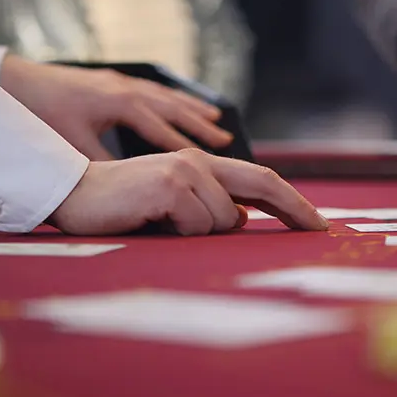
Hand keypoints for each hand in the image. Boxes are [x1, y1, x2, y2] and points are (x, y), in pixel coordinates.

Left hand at [0, 55, 232, 159]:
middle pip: (173, 108)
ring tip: (217, 118)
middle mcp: (126, 88)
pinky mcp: (114, 80)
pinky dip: (172, 99)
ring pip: (166, 95)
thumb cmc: (44, 114)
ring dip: (192, 108)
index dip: (186, 147)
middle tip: (227, 140)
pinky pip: (153, 90)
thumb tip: (134, 185)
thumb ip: (105, 164)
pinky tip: (180, 105)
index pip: (162, 129)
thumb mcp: (74, 145)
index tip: (211, 163)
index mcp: (120, 104)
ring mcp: (121, 81)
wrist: (17, 80)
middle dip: (200, 124)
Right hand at [49, 148, 329, 235]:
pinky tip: (150, 222)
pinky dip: (179, 235)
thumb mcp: (173, 208)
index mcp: (202, 165)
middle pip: (263, 184)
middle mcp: (198, 161)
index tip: (317, 223)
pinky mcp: (171, 184)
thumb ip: (206, 208)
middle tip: (323, 230)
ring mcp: (186, 170)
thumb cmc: (123, 208)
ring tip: (160, 225)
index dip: (292, 200)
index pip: (259, 179)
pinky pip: (198, 226)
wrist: (72, 196)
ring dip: (200, 234)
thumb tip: (241, 218)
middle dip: (296, 208)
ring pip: (224, 221)